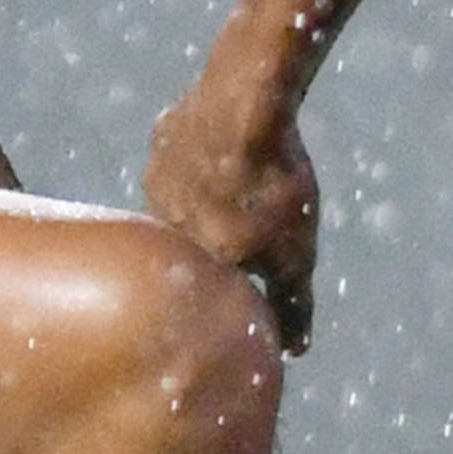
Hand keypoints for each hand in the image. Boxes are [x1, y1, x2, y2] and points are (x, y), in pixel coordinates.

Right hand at [145, 80, 323, 348]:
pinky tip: (231, 146)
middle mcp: (161, 222)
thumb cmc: (272, 185)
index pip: (205, 287)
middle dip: (216, 241)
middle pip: (189, 242)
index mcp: (190, 258)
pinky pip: (180, 156)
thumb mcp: (295, 254)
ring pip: (180, 199)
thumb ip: (292, 304)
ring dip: (205, 199)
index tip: (253, 277)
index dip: (232, 285)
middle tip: (250, 227)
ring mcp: (156, 176)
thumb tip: (295, 349)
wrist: (248, 103)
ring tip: (243, 185)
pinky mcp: (162, 137)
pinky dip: (201, 159)